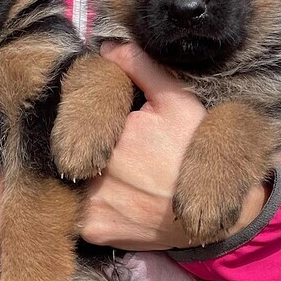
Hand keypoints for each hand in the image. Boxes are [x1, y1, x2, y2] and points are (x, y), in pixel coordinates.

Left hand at [79, 43, 269, 249]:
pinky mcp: (95, 232)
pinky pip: (76, 212)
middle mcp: (96, 174)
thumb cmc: (196, 154)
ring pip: (69, 180)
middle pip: (70, 150)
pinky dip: (88, 203)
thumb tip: (107, 47)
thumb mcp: (178, 103)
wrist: (210, 216)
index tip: (104, 123)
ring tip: (114, 173)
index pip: (78, 118)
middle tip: (111, 149)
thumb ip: (141, 69)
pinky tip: (114, 196)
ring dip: (82, 173)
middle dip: (84, 145)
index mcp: (113, 137)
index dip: (88, 119)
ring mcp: (93, 207)